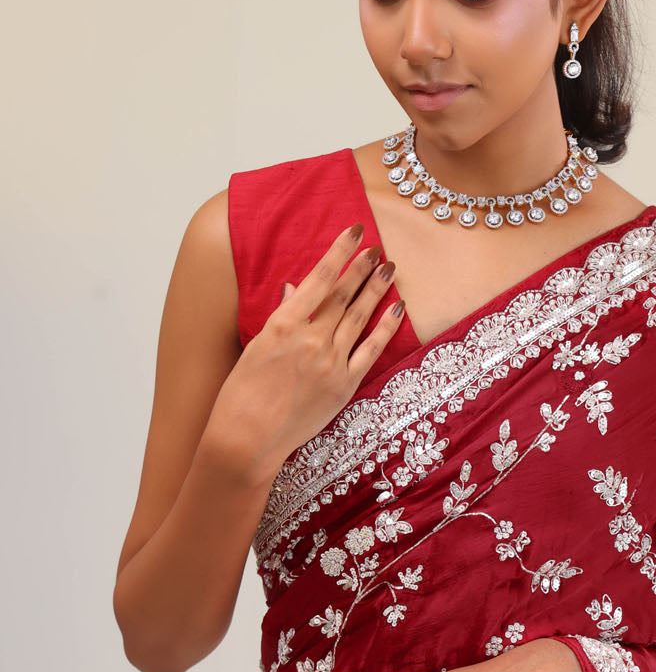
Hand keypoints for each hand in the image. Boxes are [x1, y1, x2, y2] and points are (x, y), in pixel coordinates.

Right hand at [204, 223, 405, 481]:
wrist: (247, 438)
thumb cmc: (242, 394)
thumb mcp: (255, 346)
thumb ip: (281, 315)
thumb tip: (296, 287)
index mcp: (282, 324)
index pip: (319, 278)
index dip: (339, 252)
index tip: (354, 232)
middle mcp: (310, 338)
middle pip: (344, 294)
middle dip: (362, 268)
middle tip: (378, 248)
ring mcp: (330, 362)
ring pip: (360, 316)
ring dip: (376, 289)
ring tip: (390, 268)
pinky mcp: (344, 385)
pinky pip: (372, 349)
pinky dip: (387, 327)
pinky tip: (397, 307)